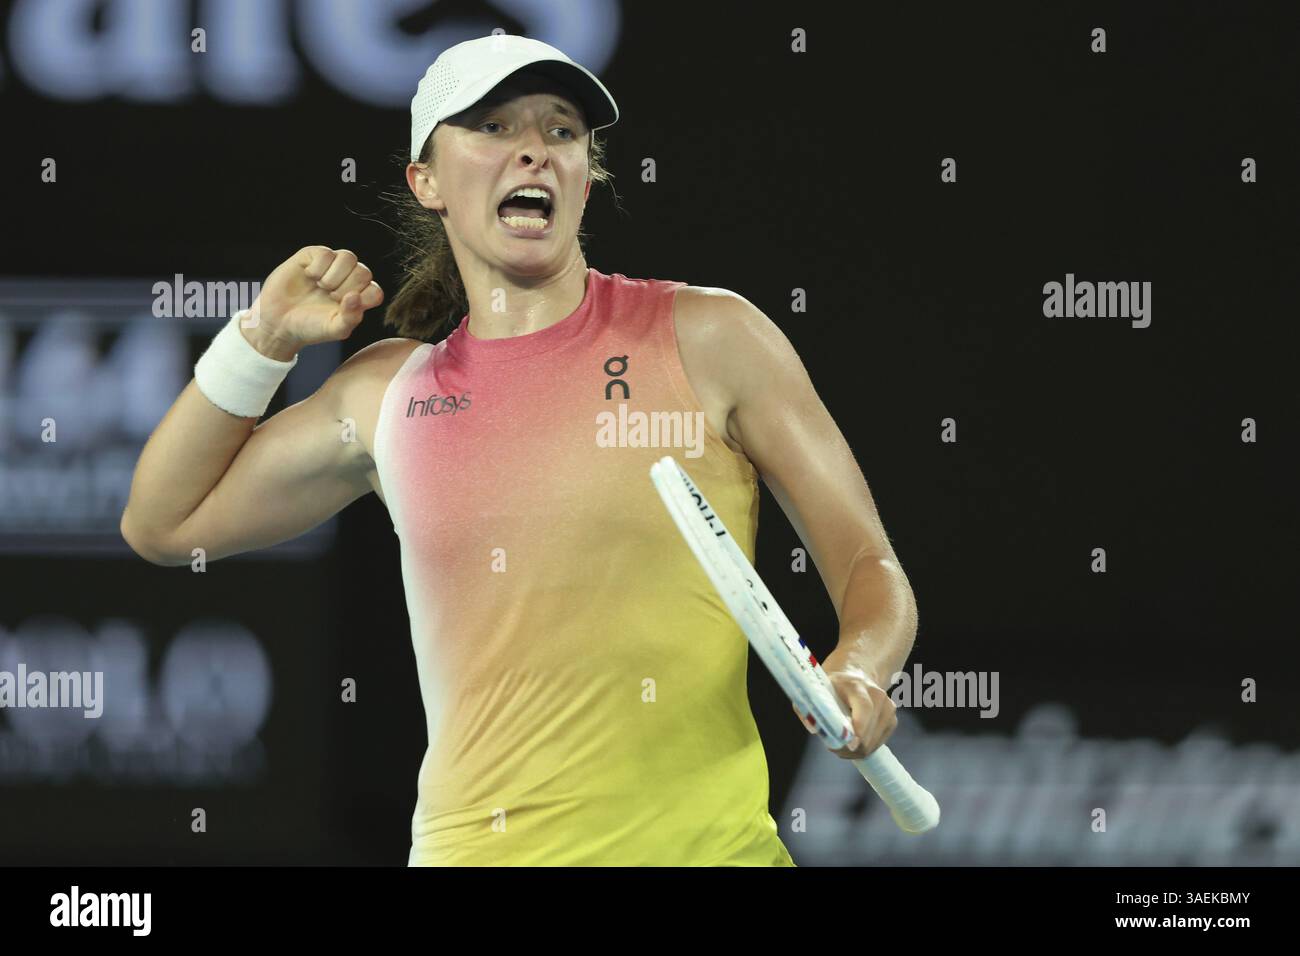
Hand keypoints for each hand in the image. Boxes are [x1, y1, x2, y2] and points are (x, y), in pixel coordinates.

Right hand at [246, 246, 384, 349]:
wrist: (278, 321)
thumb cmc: (309, 327)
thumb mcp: (334, 329)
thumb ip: (351, 317)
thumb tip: (356, 296)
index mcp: (357, 298)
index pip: (375, 292)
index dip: (363, 299)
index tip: (343, 307)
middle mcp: (347, 280)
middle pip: (364, 272)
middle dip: (346, 287)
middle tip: (330, 297)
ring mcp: (331, 266)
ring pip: (349, 257)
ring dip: (334, 275)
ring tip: (321, 286)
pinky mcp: (313, 256)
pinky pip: (327, 253)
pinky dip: (318, 267)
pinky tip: (309, 276)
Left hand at [791, 645, 897, 760]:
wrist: (857, 673)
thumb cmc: (833, 684)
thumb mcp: (816, 690)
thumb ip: (808, 708)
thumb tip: (813, 728)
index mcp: (856, 685)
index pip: (864, 708)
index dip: (859, 728)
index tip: (849, 744)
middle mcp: (878, 696)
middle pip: (868, 733)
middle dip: (849, 747)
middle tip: (833, 747)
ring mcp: (888, 708)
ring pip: (872, 743)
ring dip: (856, 750)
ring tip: (842, 742)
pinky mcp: (892, 720)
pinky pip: (878, 744)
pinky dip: (864, 747)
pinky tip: (854, 739)